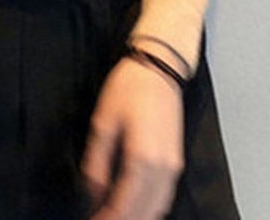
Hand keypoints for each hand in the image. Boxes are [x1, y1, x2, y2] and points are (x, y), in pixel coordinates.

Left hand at [79, 55, 184, 219]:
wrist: (158, 66)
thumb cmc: (130, 87)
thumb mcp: (103, 122)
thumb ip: (96, 163)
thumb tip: (93, 192)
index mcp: (142, 160)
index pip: (124, 207)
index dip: (106, 219)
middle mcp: (163, 168)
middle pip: (144, 213)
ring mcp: (174, 166)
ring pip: (158, 209)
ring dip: (138, 217)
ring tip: (113, 215)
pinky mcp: (176, 160)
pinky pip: (165, 196)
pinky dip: (149, 208)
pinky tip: (134, 206)